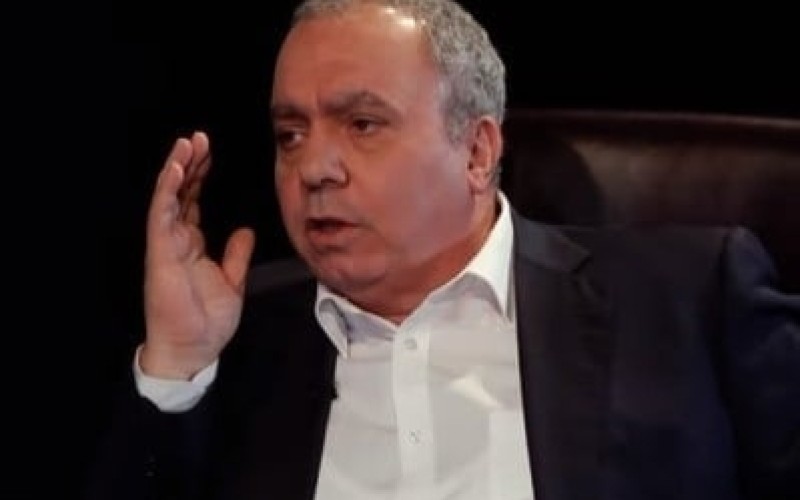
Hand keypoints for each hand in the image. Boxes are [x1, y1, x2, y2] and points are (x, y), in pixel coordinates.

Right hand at [140, 131, 254, 378]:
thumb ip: (236, 254)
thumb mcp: (233, 281)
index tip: (208, 151)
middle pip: (181, 192)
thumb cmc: (207, 320)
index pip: (193, 200)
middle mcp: (177, 239)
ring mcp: (166, 244)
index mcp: (192, 244)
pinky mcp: (161, 252)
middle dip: (190, 163)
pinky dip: (168, 190)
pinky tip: (176, 168)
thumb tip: (246, 231)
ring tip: (187, 143)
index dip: (200, 174)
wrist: (194, 349)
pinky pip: (162, 214)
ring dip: (176, 168)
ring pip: (168, 196)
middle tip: (199, 137)